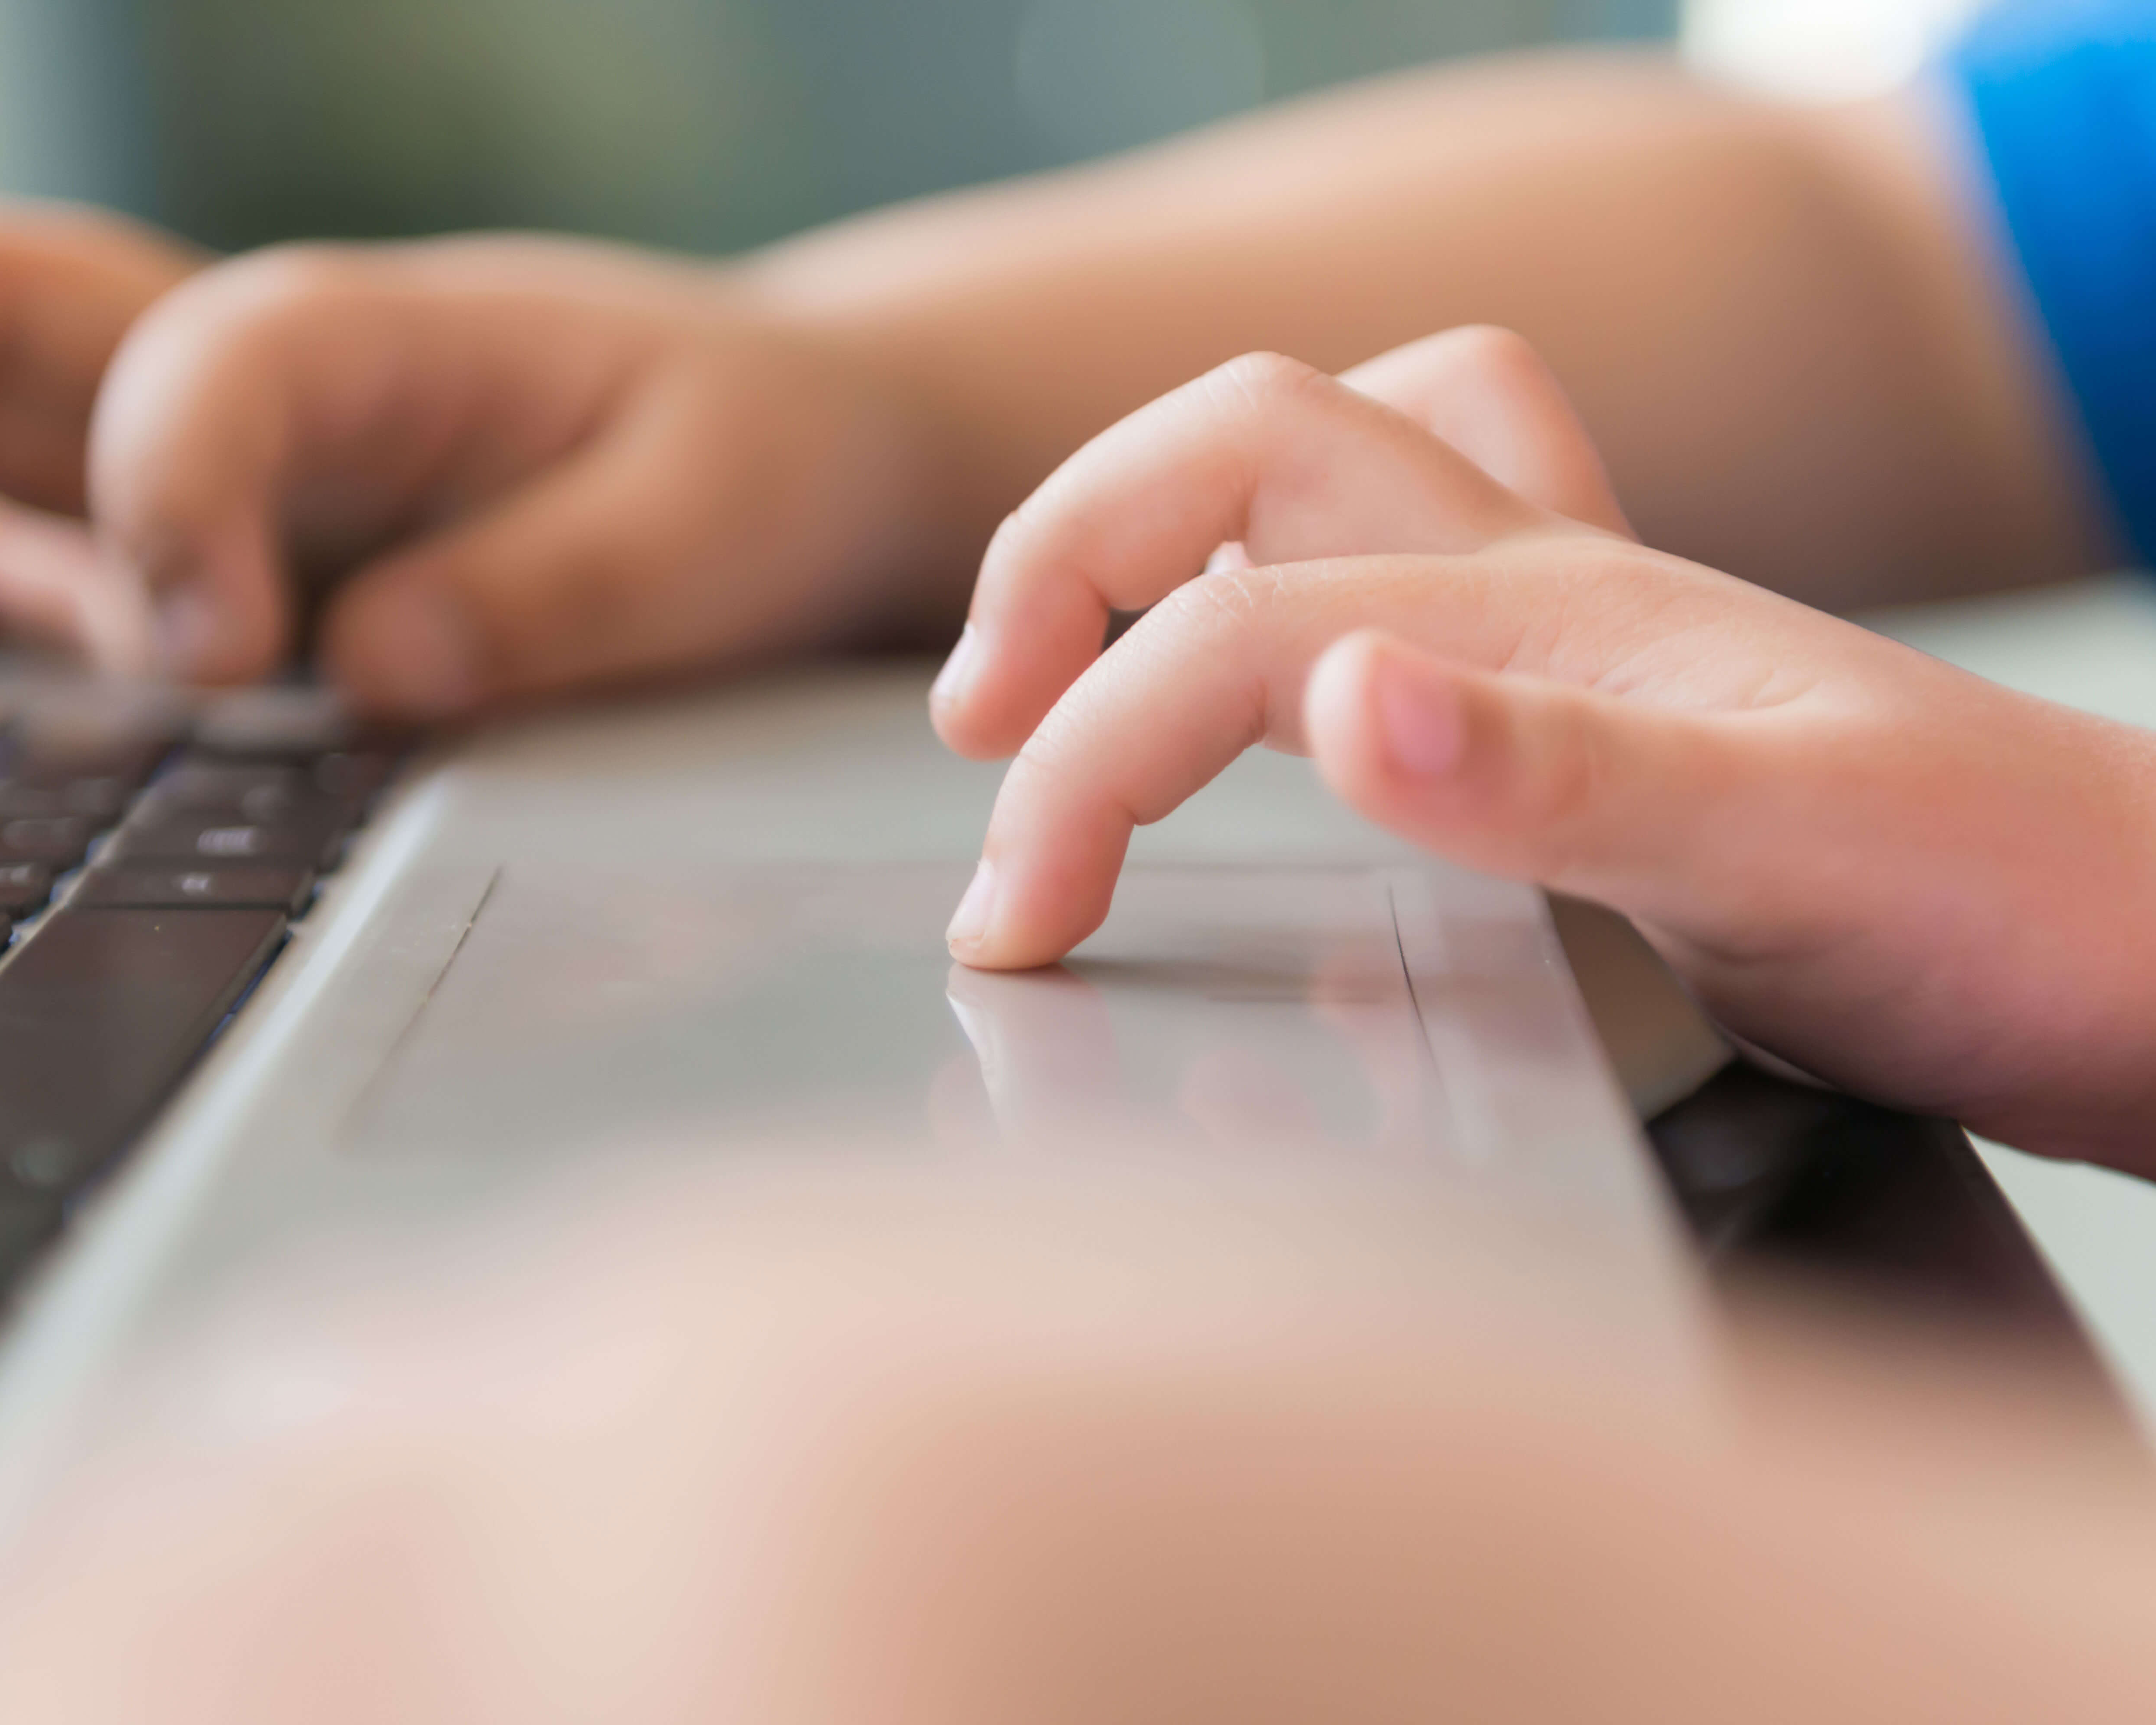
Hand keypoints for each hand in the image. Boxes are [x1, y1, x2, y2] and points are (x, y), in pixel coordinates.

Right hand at [0, 201, 964, 715]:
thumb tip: (368, 672)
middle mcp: (227, 382)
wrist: (767, 451)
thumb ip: (551, 593)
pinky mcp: (146, 564)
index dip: (167, 497)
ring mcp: (163, 471)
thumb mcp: (707, 524)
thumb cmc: (742, 458)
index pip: (198, 367)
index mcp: (364, 334)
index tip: (214, 656)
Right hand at [931, 327, 2155, 1170]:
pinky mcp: (1599, 712)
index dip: (1084, 761)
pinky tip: (1302, 685)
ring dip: (1176, 531)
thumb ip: (1549, 770)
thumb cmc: (2019, 910)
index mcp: (1556, 609)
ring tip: (1075, 661)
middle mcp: (1550, 589)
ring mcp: (1576, 637)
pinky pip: (1421, 574)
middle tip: (981, 721)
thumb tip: (1339, 692)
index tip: (1018, 917)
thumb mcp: (1785, 849)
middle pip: (1250, 447)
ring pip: (1330, 479)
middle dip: (1069, 555)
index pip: (1230, 635)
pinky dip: (1313, 590)